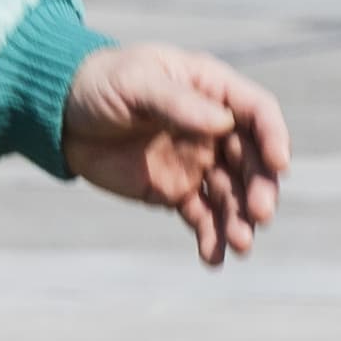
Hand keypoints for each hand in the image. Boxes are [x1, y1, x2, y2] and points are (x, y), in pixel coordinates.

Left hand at [63, 44, 287, 267]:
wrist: (60, 115)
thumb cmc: (100, 83)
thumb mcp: (134, 83)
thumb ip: (176, 102)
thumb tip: (223, 123)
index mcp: (211, 90)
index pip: (257, 112)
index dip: (274, 136)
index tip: (279, 164)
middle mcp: (214, 128)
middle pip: (252, 160)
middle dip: (260, 188)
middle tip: (259, 215)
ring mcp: (198, 162)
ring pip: (231, 194)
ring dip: (240, 220)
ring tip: (240, 245)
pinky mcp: (176, 191)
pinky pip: (202, 217)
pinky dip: (211, 237)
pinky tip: (213, 258)